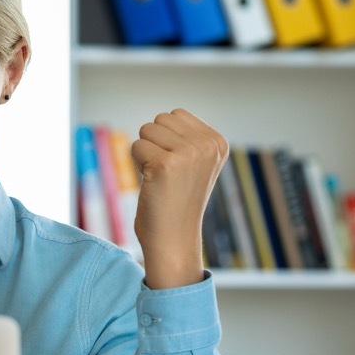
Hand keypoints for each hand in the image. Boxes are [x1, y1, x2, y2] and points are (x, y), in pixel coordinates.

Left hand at [131, 109, 227, 288]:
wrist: (174, 239)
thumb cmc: (177, 201)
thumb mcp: (194, 164)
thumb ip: (187, 138)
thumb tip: (167, 117)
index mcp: (218, 142)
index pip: (176, 115)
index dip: (167, 140)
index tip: (177, 167)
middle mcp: (208, 145)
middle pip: (161, 119)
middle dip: (155, 144)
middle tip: (166, 174)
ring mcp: (189, 154)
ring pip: (147, 130)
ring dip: (146, 153)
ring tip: (160, 178)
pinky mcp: (166, 165)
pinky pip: (136, 146)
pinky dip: (138, 165)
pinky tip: (152, 184)